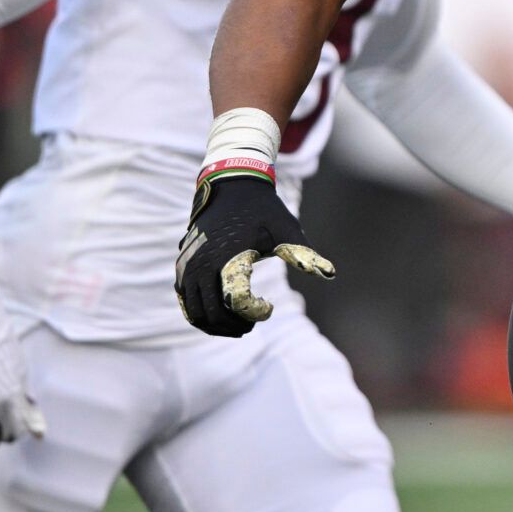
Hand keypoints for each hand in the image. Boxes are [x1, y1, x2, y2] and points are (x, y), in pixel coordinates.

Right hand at [174, 173, 333, 337]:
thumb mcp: (286, 229)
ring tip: (240, 323)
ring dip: (217, 325)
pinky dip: (201, 314)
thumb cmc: (263, 210)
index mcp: (227, 257)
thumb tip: (331, 273)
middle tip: (252, 324)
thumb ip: (303, 254)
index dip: (254, 312)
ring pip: (195, 313)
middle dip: (234, 325)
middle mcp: (201, 264)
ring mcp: (187, 266)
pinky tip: (223, 313)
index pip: (236, 301)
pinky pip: (185, 302)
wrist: (232, 186)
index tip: (270, 306)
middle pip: (212, 314)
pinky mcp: (182, 266)